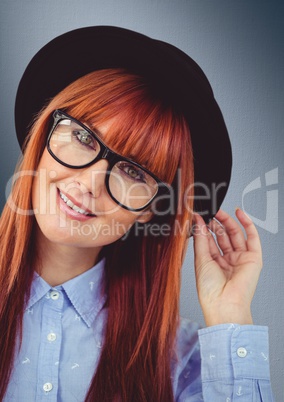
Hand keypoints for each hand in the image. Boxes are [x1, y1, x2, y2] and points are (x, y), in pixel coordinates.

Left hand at [193, 208, 262, 326]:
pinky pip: (252, 237)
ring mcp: (240, 259)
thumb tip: (197, 220)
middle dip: (216, 222)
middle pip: (223, 236)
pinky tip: (239, 213)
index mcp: (213, 263)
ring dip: (228, 221)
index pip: (209, 240)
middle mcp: (227, 260)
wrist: (224, 304)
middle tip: (209, 211)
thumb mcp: (201, 259)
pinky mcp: (253, 258)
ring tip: (218, 210)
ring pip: (235, 234)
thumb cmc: (210, 290)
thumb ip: (200, 238)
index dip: (204, 227)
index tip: (198, 215)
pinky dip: (247, 224)